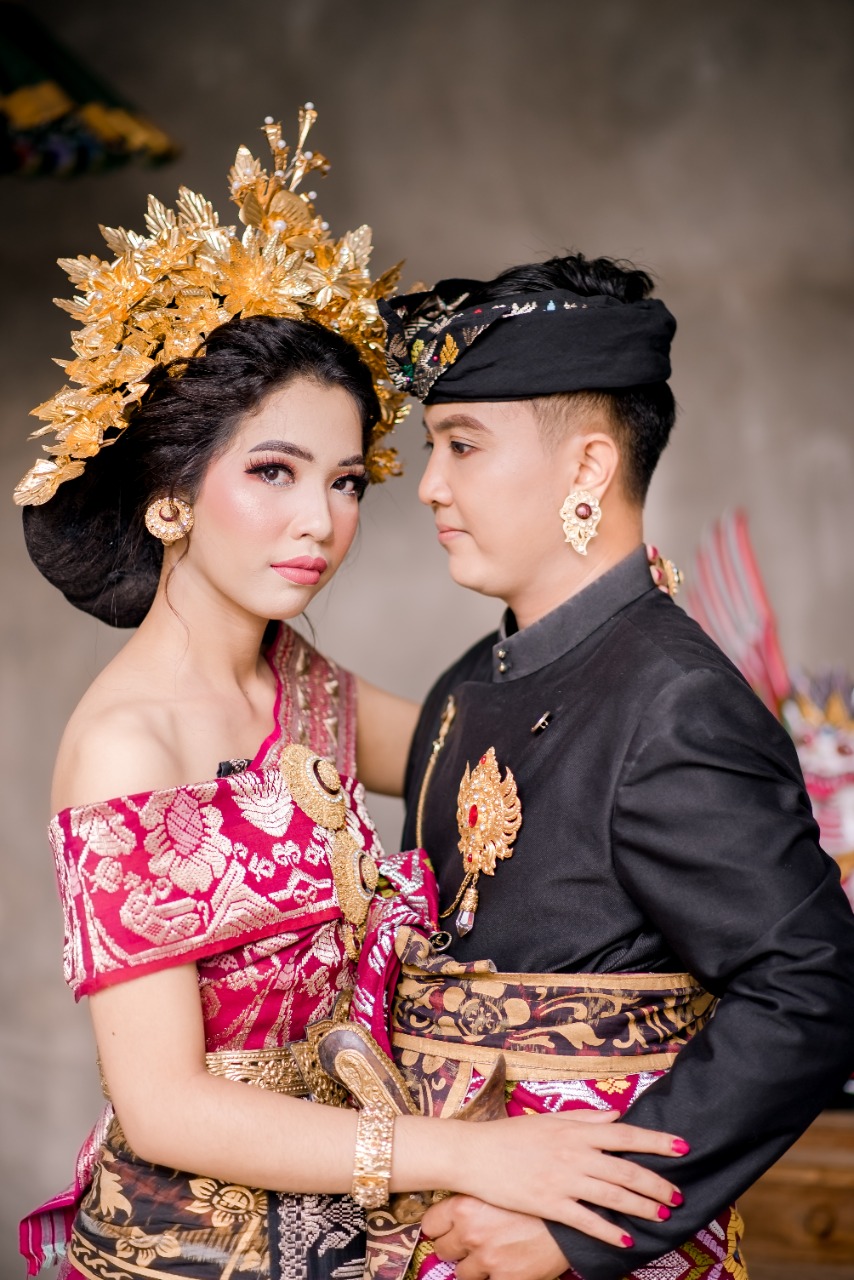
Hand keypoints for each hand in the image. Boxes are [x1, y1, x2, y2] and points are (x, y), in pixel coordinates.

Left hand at [423, 1197, 569, 1279]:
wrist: (570, 1218)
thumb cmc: (536, 1197)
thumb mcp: (501, 1185)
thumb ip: (476, 1190)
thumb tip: (459, 1187)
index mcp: (465, 1205)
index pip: (431, 1223)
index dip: (439, 1226)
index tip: (445, 1227)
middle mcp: (471, 1233)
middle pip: (443, 1248)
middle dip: (456, 1246)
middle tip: (470, 1239)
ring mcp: (487, 1258)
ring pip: (461, 1272)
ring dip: (472, 1264)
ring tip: (488, 1252)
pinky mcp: (505, 1278)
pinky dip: (491, 1276)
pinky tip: (501, 1264)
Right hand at [448, 1108, 684, 1245]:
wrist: (475, 1154)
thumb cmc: (511, 1136)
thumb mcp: (549, 1119)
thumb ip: (585, 1118)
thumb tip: (617, 1116)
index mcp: (575, 1130)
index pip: (624, 1134)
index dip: (655, 1141)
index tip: (682, 1147)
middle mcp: (574, 1154)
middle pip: (625, 1169)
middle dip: (656, 1183)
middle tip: (678, 1194)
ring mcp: (562, 1180)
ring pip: (612, 1194)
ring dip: (641, 1207)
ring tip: (663, 1216)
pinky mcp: (549, 1204)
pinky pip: (586, 1220)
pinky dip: (608, 1231)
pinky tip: (626, 1240)